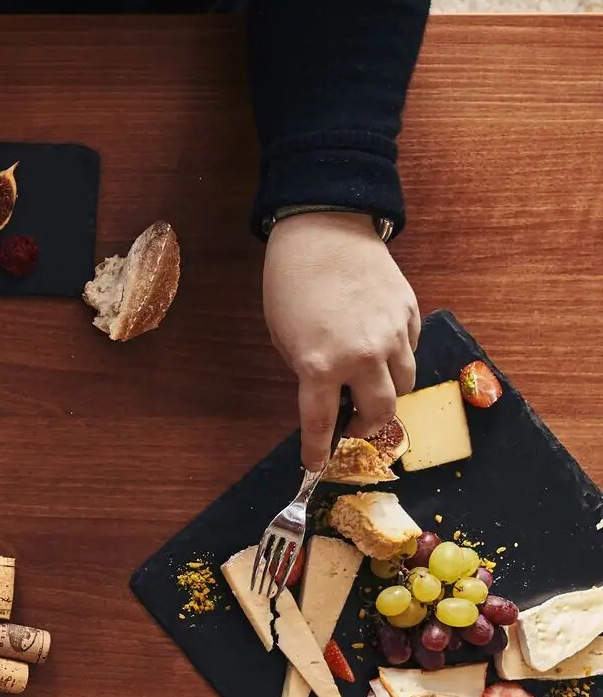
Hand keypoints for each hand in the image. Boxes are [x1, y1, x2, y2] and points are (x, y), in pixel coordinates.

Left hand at [262, 210, 420, 468]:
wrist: (325, 230)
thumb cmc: (291, 283)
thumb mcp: (285, 335)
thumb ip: (308, 369)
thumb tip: (329, 392)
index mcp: (321, 365)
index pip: (321, 422)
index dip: (317, 450)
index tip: (314, 466)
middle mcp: (363, 355)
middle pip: (380, 411)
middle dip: (367, 426)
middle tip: (353, 427)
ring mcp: (392, 334)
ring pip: (405, 383)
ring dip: (387, 394)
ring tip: (369, 390)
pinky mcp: (410, 313)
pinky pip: (411, 349)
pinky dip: (398, 359)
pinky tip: (380, 352)